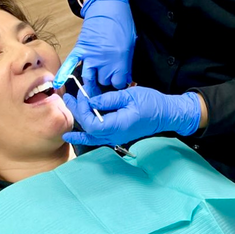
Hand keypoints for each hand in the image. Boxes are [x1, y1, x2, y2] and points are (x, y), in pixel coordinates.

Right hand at [53, 0, 136, 94]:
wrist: (108, 7)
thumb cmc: (122, 24)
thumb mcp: (130, 45)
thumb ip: (126, 64)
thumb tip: (124, 78)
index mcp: (120, 60)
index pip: (118, 83)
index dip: (119, 82)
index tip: (119, 80)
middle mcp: (105, 61)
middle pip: (104, 82)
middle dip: (106, 80)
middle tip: (108, 75)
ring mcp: (91, 55)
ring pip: (90, 78)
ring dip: (92, 81)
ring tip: (94, 83)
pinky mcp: (81, 49)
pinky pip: (71, 64)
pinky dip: (64, 73)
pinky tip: (58, 83)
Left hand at [62, 86, 201, 146]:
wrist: (166, 114)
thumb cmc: (151, 103)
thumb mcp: (129, 96)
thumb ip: (108, 100)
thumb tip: (91, 101)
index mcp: (117, 125)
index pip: (91, 123)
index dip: (81, 110)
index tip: (79, 95)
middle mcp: (115, 135)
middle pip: (89, 130)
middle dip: (77, 114)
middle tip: (68, 99)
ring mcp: (117, 137)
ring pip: (92, 137)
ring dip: (78, 128)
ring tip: (68, 118)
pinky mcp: (119, 134)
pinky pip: (99, 137)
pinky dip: (87, 134)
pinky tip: (77, 133)